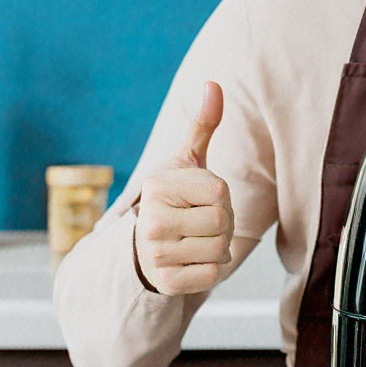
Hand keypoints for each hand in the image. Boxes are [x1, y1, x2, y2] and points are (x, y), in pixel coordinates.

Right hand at [133, 81, 233, 294]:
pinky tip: (191, 261)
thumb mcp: (186, 161)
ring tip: (194, 240)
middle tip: (198, 222)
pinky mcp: (166, 283)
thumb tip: (213, 83)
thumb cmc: (173, 197)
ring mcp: (156, 255)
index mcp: (158, 187)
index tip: (198, 198)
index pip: (221, 192)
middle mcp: (151, 222)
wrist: (141, 245)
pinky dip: (211, 269)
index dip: (220, 196)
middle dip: (222, 222)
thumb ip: (202, 124)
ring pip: (222, 250)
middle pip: (223, 222)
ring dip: (218, 247)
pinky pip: (214, 275)